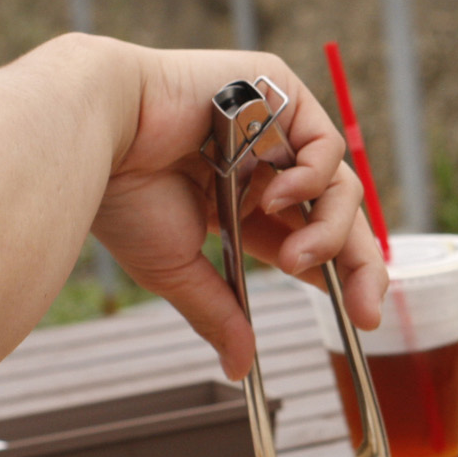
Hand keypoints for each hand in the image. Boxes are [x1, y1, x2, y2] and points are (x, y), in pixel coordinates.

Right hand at [91, 41, 386, 379]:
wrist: (94, 137)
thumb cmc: (121, 193)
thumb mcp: (177, 268)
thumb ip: (219, 312)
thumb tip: (238, 368)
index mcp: (241, 201)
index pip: (310, 238)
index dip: (341, 274)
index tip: (362, 316)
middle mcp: (262, 161)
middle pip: (335, 214)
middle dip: (356, 264)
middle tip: (363, 308)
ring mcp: (271, 124)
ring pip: (338, 185)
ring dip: (326, 231)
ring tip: (294, 257)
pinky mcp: (276, 88)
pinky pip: (325, 144)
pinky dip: (314, 178)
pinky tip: (276, 197)